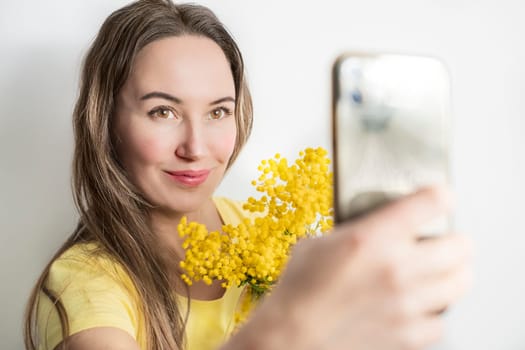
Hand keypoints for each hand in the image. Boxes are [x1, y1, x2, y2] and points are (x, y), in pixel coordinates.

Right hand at [227, 185, 471, 349]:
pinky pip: (441, 321)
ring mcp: (406, 303)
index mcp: (373, 236)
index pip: (433, 201)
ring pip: (460, 282)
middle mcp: (397, 267)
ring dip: (453, 274)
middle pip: (460, 245)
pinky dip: (434, 313)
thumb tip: (372, 227)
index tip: (439, 198)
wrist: (291, 335)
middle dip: (454, 240)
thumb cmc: (298, 290)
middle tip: (444, 241)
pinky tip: (419, 307)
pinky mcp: (408, 334)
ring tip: (441, 273)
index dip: (439, 196)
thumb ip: (354, 232)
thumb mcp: (319, 242)